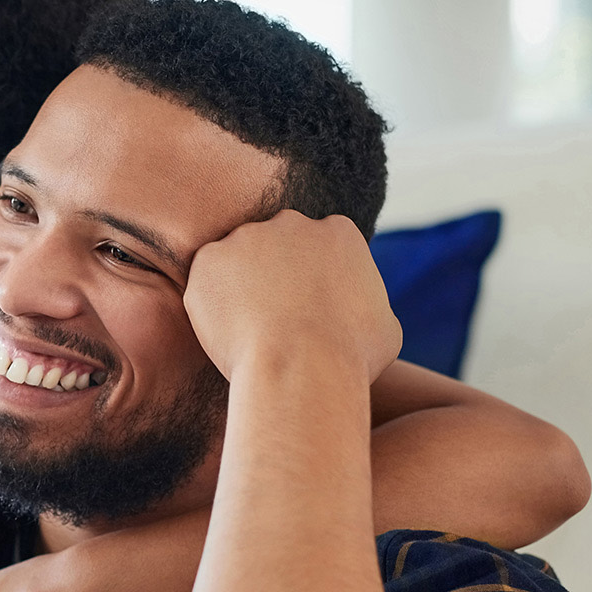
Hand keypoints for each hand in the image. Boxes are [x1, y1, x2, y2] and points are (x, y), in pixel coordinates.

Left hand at [184, 212, 400, 384]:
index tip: (306, 305)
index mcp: (339, 233)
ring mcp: (247, 237)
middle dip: (274, 273)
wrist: (300, 368)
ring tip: (249, 330)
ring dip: (240, 288)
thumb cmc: (350, 357)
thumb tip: (363, 313)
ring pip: (239, 259)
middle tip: (273, 317)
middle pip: (277, 243)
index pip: (322, 244)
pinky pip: (206, 280)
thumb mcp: (385, 330)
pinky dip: (211, 303)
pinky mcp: (210, 259)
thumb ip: (369, 306)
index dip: (312, 276)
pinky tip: (226, 332)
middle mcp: (292, 223)